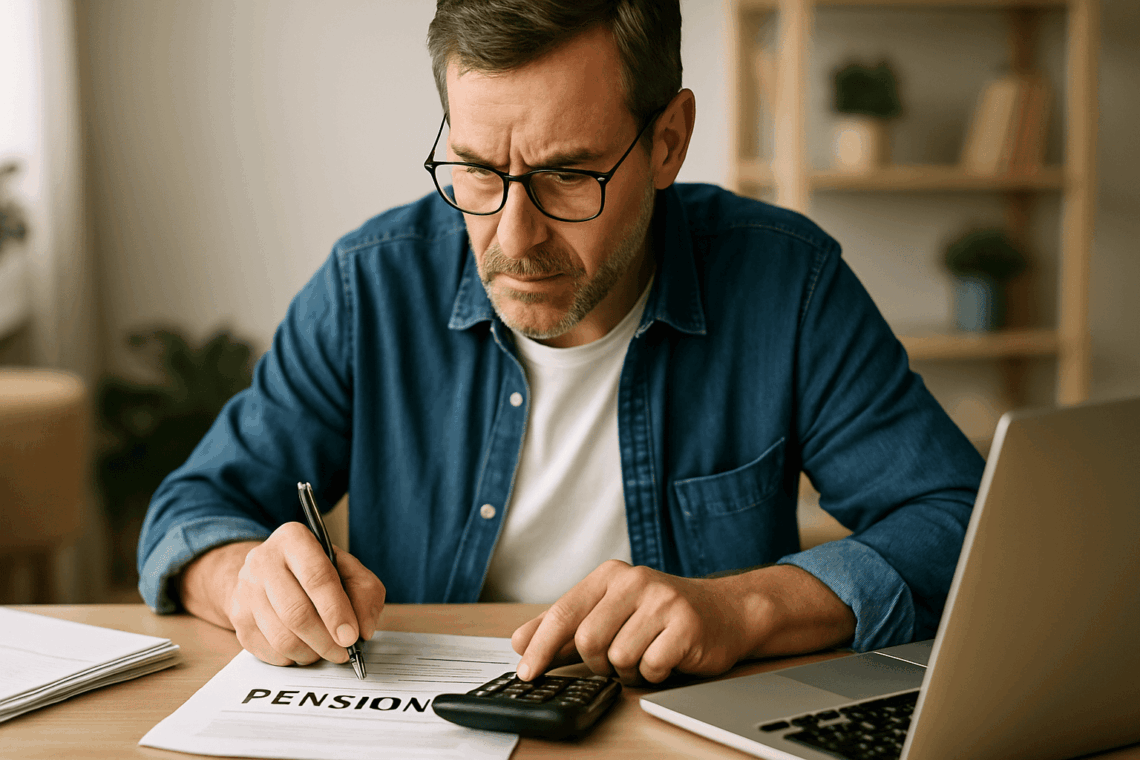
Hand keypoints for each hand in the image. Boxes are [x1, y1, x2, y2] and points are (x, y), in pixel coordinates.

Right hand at [180, 522, 385, 665]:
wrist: (269, 573)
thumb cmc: (316, 571)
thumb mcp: (349, 569)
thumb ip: (365, 593)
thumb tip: (363, 629)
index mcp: (294, 539)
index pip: (316, 577)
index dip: (336, 611)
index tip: (351, 636)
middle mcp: (263, 560)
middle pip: (296, 612)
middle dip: (325, 640)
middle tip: (343, 652)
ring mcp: (245, 589)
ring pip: (281, 637)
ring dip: (310, 653)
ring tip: (325, 651)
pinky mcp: (238, 617)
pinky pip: (267, 650)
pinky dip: (292, 658)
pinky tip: (304, 648)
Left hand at [510, 560, 757, 684]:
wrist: (725, 611)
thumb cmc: (660, 614)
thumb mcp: (610, 609)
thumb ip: (565, 625)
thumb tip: (521, 641)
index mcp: (610, 575)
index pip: (563, 613)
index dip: (541, 647)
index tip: (526, 672)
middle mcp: (634, 581)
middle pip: (588, 640)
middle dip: (597, 662)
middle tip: (614, 659)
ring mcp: (662, 601)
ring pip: (619, 657)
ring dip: (628, 670)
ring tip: (645, 655)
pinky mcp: (686, 626)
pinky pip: (651, 667)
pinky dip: (653, 673)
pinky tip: (664, 658)